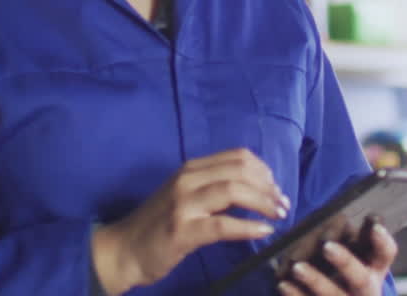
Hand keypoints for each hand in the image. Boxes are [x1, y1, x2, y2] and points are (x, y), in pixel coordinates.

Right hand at [91, 148, 288, 294]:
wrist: (123, 249)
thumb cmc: (158, 225)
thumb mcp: (185, 196)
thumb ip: (213, 187)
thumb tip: (256, 188)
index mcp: (190, 169)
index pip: (237, 157)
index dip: (263, 170)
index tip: (276, 187)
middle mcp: (187, 180)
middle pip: (239, 171)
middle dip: (268, 187)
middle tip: (283, 204)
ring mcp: (183, 204)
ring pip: (233, 191)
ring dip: (263, 202)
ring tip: (278, 215)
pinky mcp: (182, 231)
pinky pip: (223, 224)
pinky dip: (248, 226)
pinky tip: (263, 231)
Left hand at [277, 221, 397, 295]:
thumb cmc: (344, 268)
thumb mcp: (355, 253)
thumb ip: (353, 237)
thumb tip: (348, 218)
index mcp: (375, 268)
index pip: (386, 254)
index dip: (382, 241)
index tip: (373, 224)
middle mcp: (365, 289)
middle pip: (361, 279)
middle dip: (345, 262)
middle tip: (327, 246)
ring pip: (333, 295)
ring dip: (315, 281)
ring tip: (297, 267)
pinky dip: (296, 295)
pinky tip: (283, 283)